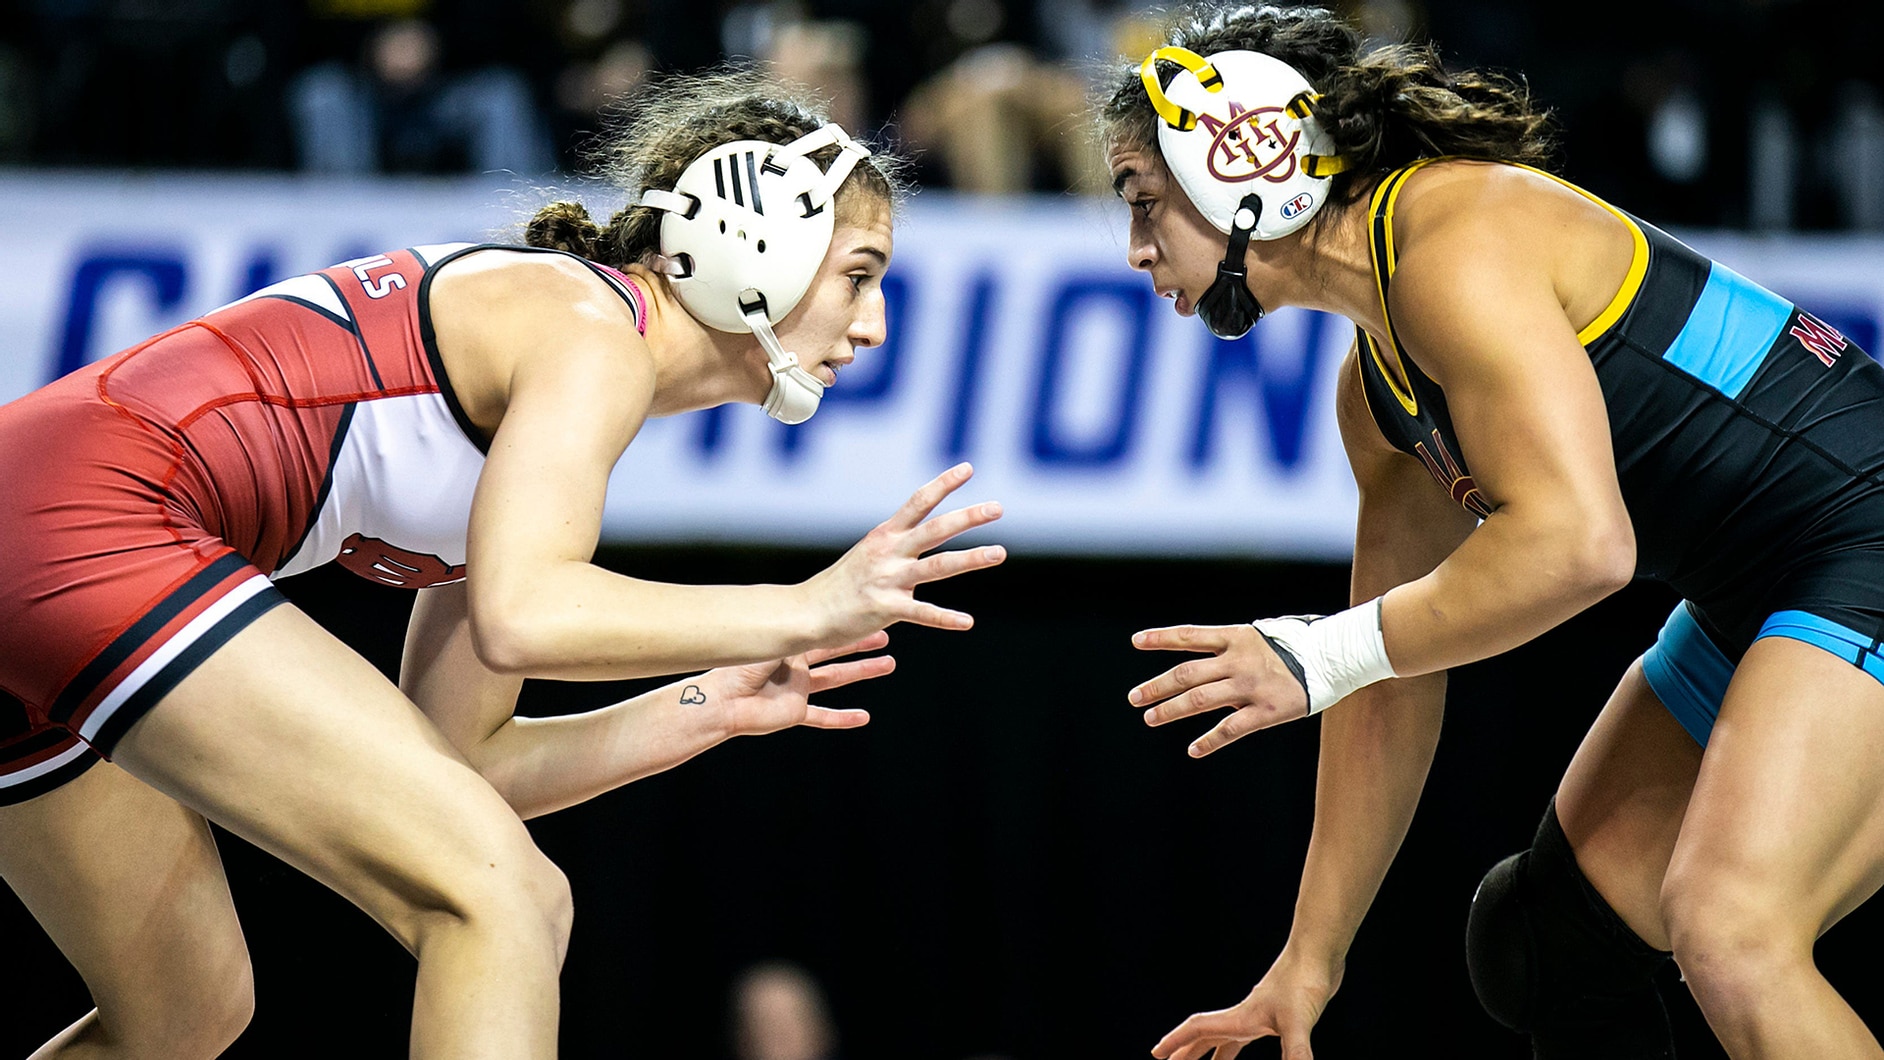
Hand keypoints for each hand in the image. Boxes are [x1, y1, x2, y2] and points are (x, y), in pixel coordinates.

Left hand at [695, 632, 896, 737]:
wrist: (722, 702)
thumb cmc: (739, 669)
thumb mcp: (772, 644)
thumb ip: (795, 633)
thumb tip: (818, 615)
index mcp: (789, 647)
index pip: (822, 633)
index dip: (844, 627)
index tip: (865, 616)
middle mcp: (796, 667)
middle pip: (835, 654)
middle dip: (860, 645)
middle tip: (884, 636)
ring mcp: (798, 690)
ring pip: (836, 680)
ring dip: (861, 673)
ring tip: (887, 665)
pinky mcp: (795, 712)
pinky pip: (823, 716)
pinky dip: (843, 718)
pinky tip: (863, 718)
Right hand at [805, 463, 1006, 645]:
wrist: (806, 612)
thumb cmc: (841, 585)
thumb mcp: (869, 554)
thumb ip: (899, 545)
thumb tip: (926, 538)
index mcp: (885, 536)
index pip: (918, 502)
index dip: (943, 484)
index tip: (968, 468)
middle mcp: (889, 552)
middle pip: (936, 528)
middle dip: (968, 517)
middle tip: (998, 507)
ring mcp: (887, 579)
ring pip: (937, 565)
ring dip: (971, 558)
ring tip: (999, 552)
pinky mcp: (885, 608)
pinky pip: (921, 613)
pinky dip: (945, 618)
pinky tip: (967, 622)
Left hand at [1129, 623, 1310, 756]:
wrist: (1335, 657)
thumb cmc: (1297, 644)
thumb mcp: (1260, 634)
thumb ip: (1230, 646)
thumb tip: (1202, 656)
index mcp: (1235, 638)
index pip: (1189, 636)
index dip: (1161, 638)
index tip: (1136, 641)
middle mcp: (1238, 661)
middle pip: (1186, 674)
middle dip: (1157, 686)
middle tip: (1134, 697)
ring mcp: (1250, 686)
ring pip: (1200, 700)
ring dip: (1171, 710)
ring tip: (1150, 718)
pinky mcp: (1266, 711)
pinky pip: (1230, 729)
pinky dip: (1209, 741)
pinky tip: (1193, 750)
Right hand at [1152, 953, 1340, 1059]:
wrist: (1319, 952)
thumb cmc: (1305, 980)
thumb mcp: (1299, 1022)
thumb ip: (1295, 1053)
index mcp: (1241, 1017)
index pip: (1198, 1030)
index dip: (1176, 1042)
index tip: (1157, 1054)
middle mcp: (1245, 1015)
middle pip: (1206, 1036)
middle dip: (1187, 1052)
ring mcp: (1260, 1014)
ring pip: (1226, 1037)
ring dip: (1212, 1052)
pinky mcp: (1278, 1014)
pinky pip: (1249, 1035)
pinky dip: (1240, 1045)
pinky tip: (1248, 1045)